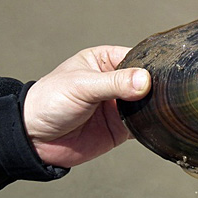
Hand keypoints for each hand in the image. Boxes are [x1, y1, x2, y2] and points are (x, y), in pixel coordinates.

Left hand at [23, 45, 150, 167]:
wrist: (34, 139)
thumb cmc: (49, 101)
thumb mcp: (82, 86)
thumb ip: (114, 82)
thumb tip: (144, 80)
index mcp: (105, 61)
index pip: (136, 58)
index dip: (150, 65)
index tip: (163, 74)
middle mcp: (116, 82)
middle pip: (146, 82)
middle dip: (154, 88)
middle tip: (162, 95)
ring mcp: (119, 106)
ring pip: (147, 104)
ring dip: (153, 108)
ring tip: (159, 110)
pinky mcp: (122, 127)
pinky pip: (143, 125)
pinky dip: (151, 126)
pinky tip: (154, 125)